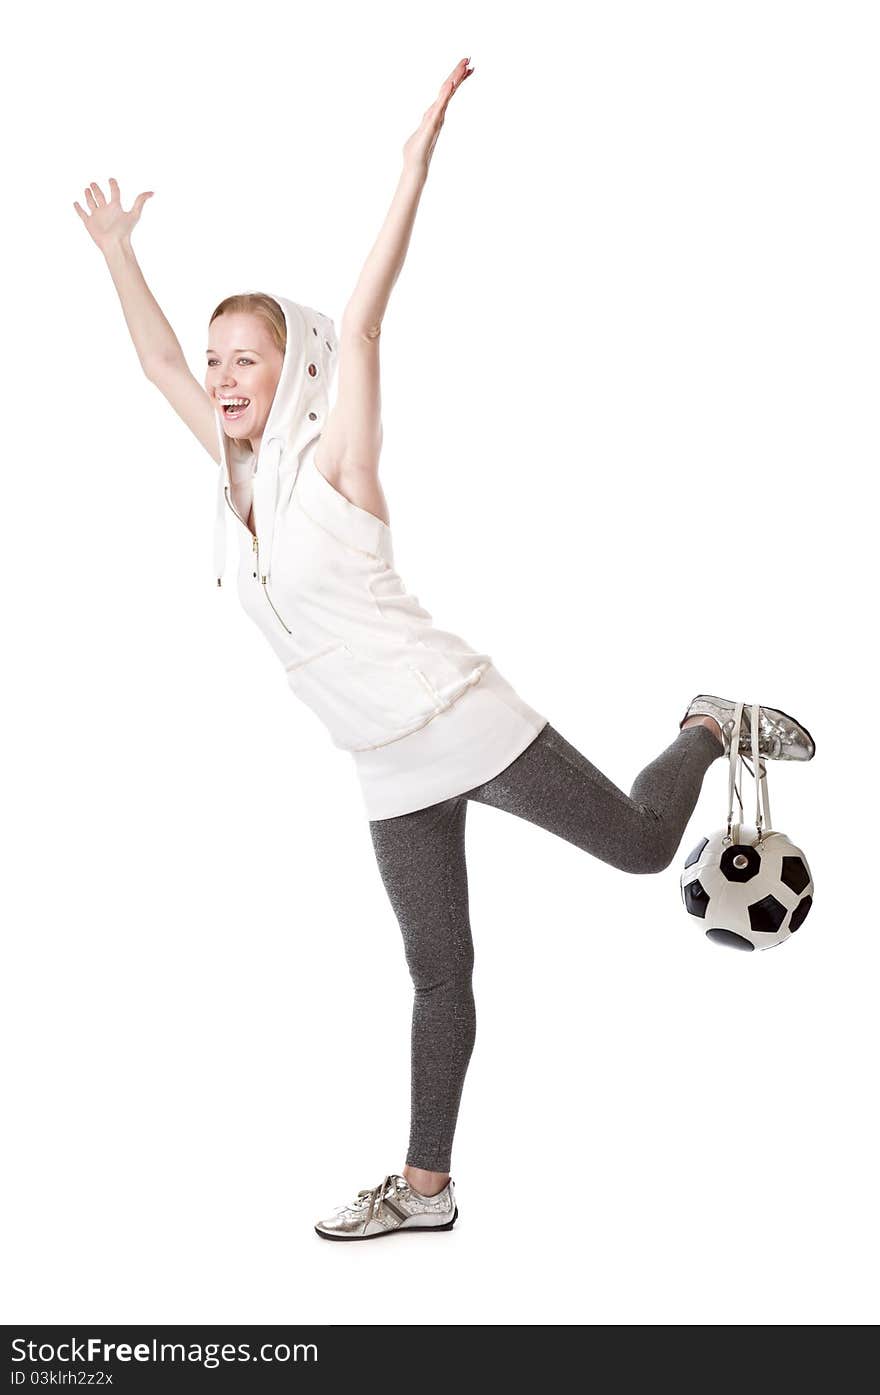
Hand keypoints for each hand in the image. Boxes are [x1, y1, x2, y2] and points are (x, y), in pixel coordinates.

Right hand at [73, 178, 153, 251]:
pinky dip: (78, 208)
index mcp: (116, 207)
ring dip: (88, 196)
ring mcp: (97, 216)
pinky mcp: (89, 223)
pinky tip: (75, 202)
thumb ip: (141, 201)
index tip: (111, 179)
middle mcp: (106, 210)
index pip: (114, 193)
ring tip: (86, 189)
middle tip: (93, 183)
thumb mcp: (134, 214)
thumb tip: (153, 192)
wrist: (115, 244)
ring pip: (91, 203)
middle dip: (97, 189)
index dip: (113, 185)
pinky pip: (82, 214)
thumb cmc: (125, 230)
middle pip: (100, 196)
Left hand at [402, 57, 473, 175]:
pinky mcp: (432, 123)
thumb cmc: (416, 151)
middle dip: (459, 74)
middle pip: (450, 89)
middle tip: (469, 59)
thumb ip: (427, 123)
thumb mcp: (421, 131)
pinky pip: (440, 105)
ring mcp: (436, 117)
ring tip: (464, 66)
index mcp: (436, 112)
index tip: (466, 66)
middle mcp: (438, 113)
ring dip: (455, 79)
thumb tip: (429, 121)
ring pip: (447, 94)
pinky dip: (445, 95)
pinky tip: (450, 85)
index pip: (447, 91)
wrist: (415, 166)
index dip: (456, 78)